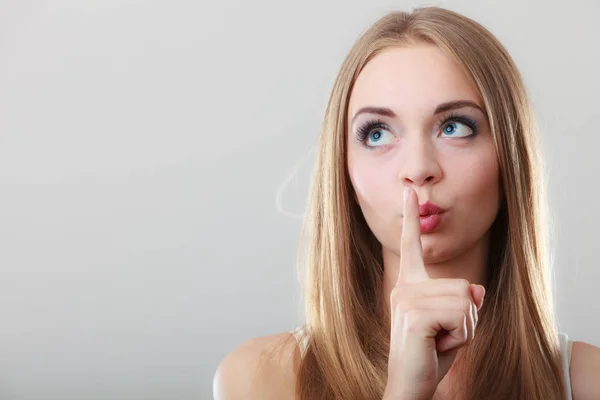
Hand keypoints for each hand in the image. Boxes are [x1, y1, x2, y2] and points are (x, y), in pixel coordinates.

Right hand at [383, 187, 484, 399]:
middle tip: (442, 335)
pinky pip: (461, 316)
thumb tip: (477, 290)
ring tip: (439, 340)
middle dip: (467, 317)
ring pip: (466, 301)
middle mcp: (405, 287)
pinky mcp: (414, 316)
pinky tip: (437, 345)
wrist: (410, 384)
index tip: (408, 193)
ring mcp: (407, 300)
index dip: (411, 219)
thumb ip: (465, 301)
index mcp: (410, 284)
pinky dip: (460, 337)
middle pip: (465, 286)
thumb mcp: (454, 323)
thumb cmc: (430, 353)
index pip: (411, 246)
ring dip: (464, 328)